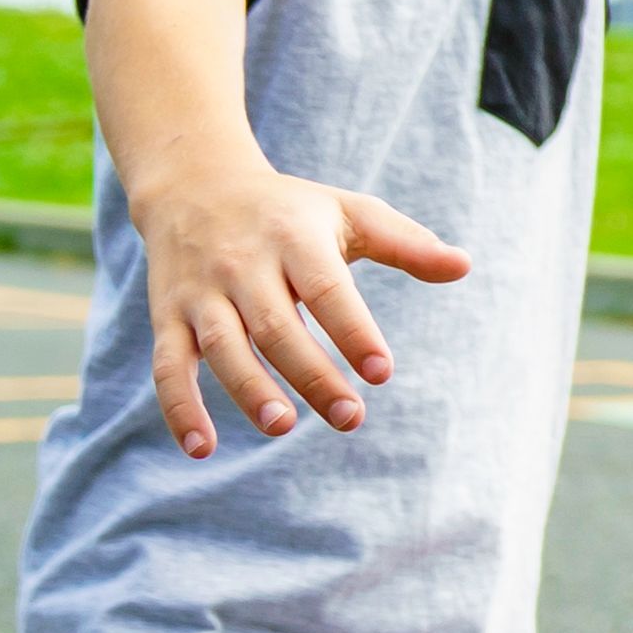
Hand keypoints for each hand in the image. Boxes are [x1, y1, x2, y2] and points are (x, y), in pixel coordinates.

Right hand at [138, 176, 466, 457]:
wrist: (194, 184)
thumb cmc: (290, 210)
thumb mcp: (349, 212)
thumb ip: (406, 243)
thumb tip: (465, 266)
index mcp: (294, 238)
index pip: (327, 289)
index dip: (353, 331)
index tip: (382, 372)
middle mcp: (243, 264)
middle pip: (276, 325)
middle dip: (311, 375)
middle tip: (350, 419)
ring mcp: (201, 292)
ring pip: (223, 346)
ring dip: (249, 390)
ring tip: (283, 426)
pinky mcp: (168, 316)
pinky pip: (168, 366)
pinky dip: (180, 407)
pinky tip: (203, 449)